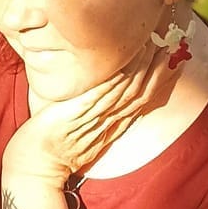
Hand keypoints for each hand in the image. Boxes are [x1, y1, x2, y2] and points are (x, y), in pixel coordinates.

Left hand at [2, 52, 170, 186]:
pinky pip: (98, 96)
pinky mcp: (75, 114)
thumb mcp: (83, 128)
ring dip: (139, 69)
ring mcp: (93, 118)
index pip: (142, 99)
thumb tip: (105, 92)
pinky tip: (121, 65)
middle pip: (139, 93)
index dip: (158, 79)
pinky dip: (112, 81)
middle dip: (155, 69)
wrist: (38, 163)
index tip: (169, 58)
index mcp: (112, 124)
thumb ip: (96, 111)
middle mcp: (108, 121)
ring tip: (150, 46)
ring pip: (124, 92)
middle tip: (166, 45)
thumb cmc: (55, 144)